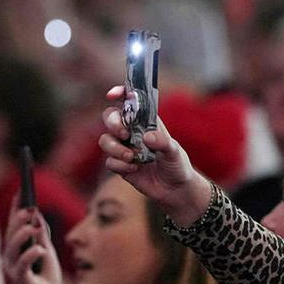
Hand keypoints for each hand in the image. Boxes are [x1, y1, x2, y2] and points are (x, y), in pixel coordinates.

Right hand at [2, 207, 63, 283]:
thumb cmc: (47, 278)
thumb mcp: (47, 251)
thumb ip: (42, 235)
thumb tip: (37, 215)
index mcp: (16, 249)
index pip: (14, 225)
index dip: (16, 208)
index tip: (22, 191)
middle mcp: (10, 258)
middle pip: (10, 234)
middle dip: (19, 220)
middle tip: (30, 209)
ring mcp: (13, 270)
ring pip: (12, 248)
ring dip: (23, 235)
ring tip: (34, 226)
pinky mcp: (20, 281)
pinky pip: (22, 265)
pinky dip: (31, 255)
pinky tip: (41, 249)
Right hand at [97, 86, 211, 225]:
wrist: (175, 190)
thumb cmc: (177, 165)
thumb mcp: (174, 151)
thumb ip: (163, 142)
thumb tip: (146, 137)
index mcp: (146, 121)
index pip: (130, 101)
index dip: (120, 93)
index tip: (112, 95)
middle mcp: (132, 132)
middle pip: (110, 117)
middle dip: (113, 123)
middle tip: (124, 134)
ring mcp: (124, 148)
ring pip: (105, 140)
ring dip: (114, 148)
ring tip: (131, 157)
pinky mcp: (120, 165)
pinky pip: (109, 161)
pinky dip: (120, 165)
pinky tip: (135, 170)